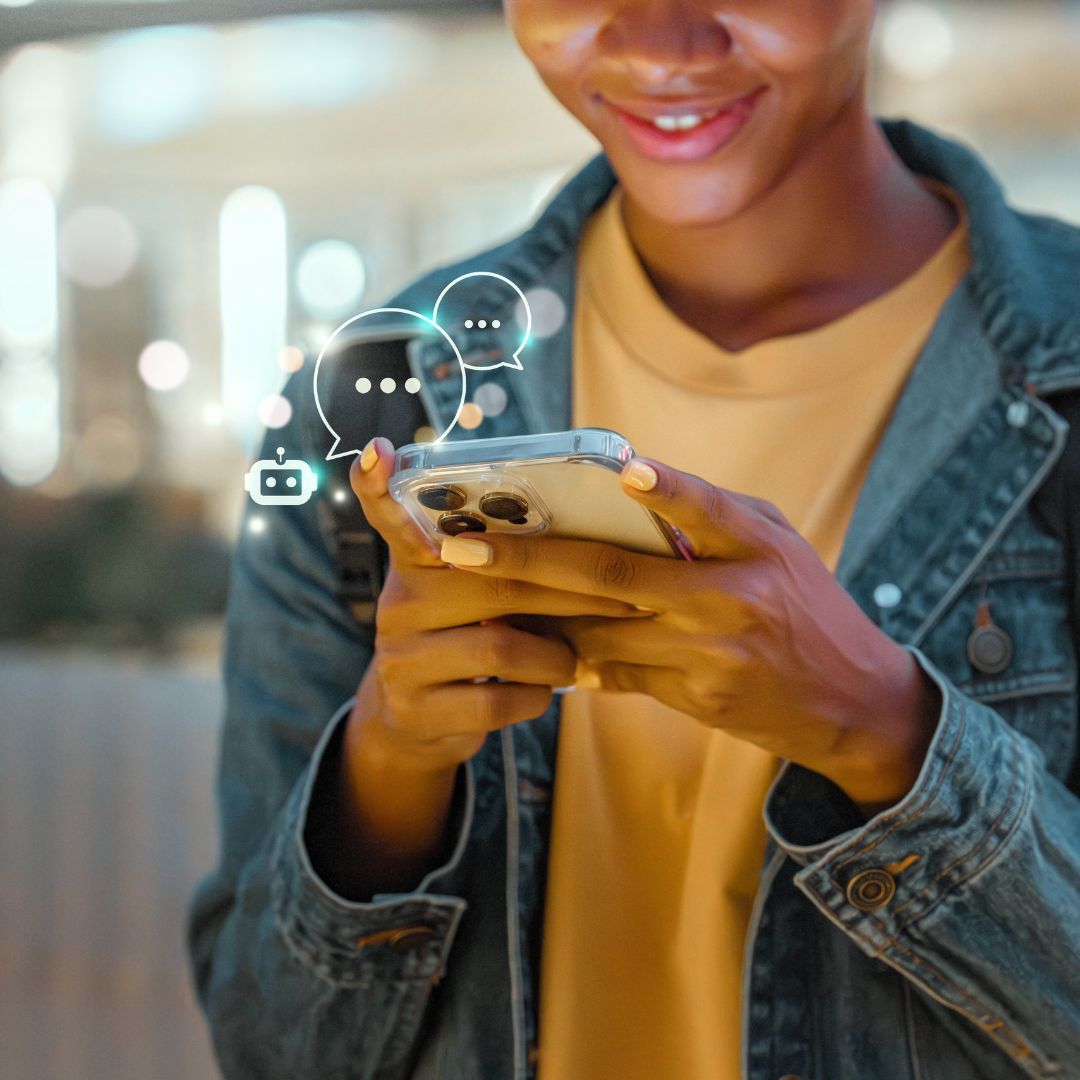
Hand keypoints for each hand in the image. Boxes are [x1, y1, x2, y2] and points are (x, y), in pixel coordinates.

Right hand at [346, 438, 652, 774]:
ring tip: (574, 658)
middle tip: (626, 600)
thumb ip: (503, 562)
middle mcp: (400, 602)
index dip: (379, 484)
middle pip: (493, 581)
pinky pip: (495, 702)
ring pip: (499, 648)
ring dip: (554, 656)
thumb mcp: (472, 594)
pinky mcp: (416, 710)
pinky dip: (535, 697)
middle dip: (571, 594)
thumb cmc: (468, 637)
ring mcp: (401, 658)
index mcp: (416, 561)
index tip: (379, 451)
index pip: (389, 514)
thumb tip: (593, 539)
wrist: (419, 720)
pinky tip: (541, 691)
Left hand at [437, 455, 940, 809]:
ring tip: (470, 592)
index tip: (620, 469)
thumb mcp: (778, 545)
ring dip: (533, 613)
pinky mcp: (692, 697)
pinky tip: (526, 642)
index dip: (664, 488)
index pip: (705, 510)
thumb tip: (629, 488)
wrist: (851, 703)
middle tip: (463, 548)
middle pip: (612, 576)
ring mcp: (707, 655)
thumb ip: (713, 517)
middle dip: (528, 561)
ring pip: (597, 630)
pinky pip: (615, 671)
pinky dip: (571, 655)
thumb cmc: (808, 606)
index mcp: (757, 548)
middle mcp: (729, 600)